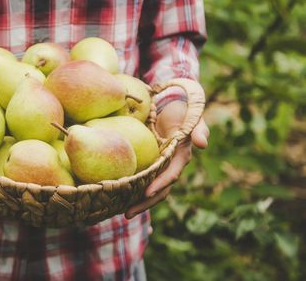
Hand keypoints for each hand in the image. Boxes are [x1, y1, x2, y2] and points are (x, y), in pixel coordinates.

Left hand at [125, 100, 208, 218]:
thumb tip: (202, 144)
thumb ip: (199, 130)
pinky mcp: (149, 163)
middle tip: (127, 214)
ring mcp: (159, 166)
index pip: (170, 175)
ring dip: (137, 202)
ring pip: (149, 189)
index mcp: (181, 157)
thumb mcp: (194, 117)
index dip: (160, 185)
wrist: (173, 105)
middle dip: (145, 203)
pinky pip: (141, 179)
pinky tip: (117, 197)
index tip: (147, 193)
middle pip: (159, 190)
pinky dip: (132, 189)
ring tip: (122, 213)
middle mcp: (170, 166)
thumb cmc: (184, 111)